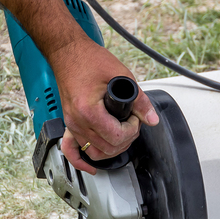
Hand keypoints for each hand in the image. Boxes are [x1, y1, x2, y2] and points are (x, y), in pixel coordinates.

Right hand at [52, 38, 158, 173]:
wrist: (68, 52)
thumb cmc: (89, 60)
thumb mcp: (121, 76)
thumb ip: (139, 100)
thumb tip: (151, 118)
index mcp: (89, 111)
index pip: (116, 137)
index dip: (132, 130)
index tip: (136, 119)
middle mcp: (77, 122)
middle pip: (107, 149)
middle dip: (126, 139)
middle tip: (132, 124)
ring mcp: (72, 125)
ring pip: (94, 153)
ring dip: (112, 149)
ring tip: (121, 133)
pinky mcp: (70, 124)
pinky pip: (71, 151)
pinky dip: (81, 162)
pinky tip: (92, 166)